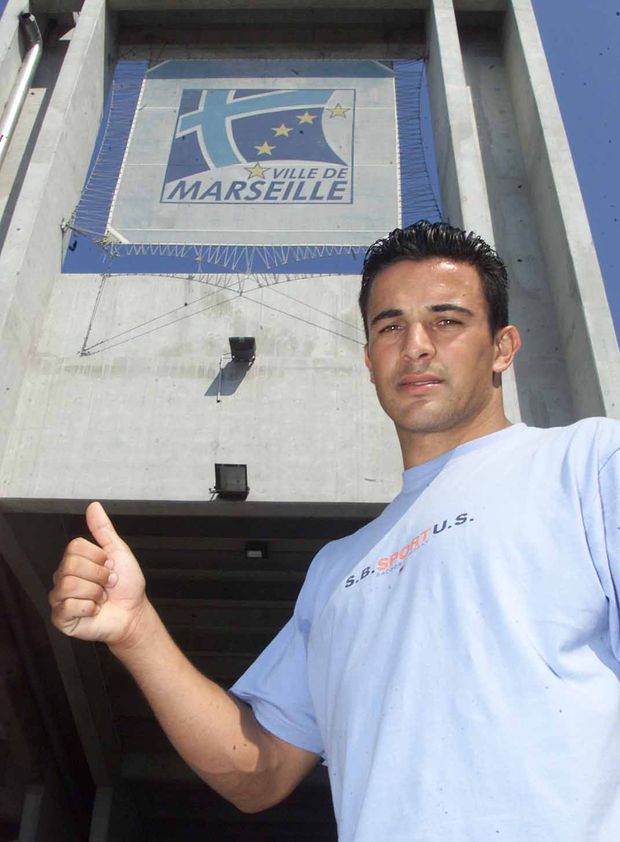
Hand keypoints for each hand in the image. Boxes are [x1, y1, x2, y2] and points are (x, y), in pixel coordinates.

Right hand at [49, 502, 147, 645]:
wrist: (133, 612)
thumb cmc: (126, 585)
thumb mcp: (118, 551)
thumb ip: (103, 529)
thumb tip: (94, 506)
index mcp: (75, 560)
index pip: (75, 547)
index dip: (98, 557)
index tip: (109, 566)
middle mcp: (63, 577)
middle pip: (71, 565)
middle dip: (99, 575)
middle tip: (107, 584)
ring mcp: (60, 598)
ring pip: (69, 585)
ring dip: (95, 592)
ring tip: (101, 597)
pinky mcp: (61, 618)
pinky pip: (68, 607)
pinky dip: (90, 608)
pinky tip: (94, 609)